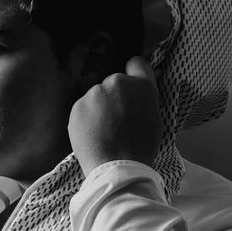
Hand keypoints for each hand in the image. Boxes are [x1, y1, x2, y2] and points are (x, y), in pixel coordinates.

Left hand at [69, 57, 160, 176]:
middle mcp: (117, 82)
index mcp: (141, 85)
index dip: (134, 73)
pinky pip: (83, 109)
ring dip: (99, 108)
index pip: (137, 63)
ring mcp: (95, 92)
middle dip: (115, 96)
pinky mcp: (77, 105)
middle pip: (114, 83)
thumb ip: (143, 100)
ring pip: (97, 96)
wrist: (117, 167)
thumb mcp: (154, 118)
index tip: (131, 87)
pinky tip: (92, 135)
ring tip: (103, 131)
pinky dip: (86, 119)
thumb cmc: (141, 147)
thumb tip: (137, 93)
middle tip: (117, 120)